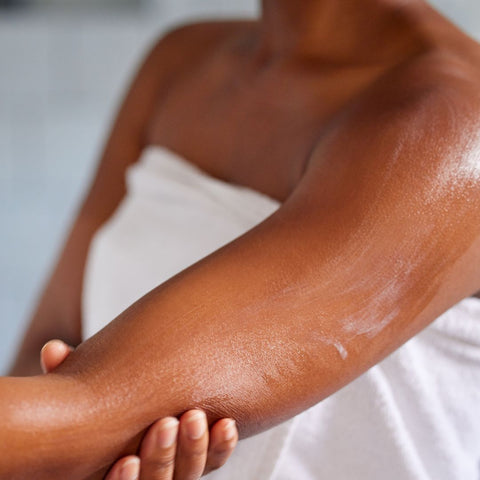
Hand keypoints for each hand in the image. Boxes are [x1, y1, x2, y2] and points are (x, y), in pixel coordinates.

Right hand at [41, 340, 237, 479]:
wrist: (145, 395)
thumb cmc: (106, 395)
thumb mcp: (86, 386)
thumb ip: (69, 373)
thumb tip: (53, 350)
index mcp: (115, 465)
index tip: (127, 459)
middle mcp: (146, 473)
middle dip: (162, 458)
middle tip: (166, 424)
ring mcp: (176, 465)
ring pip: (189, 474)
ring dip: (195, 449)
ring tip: (196, 416)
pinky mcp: (202, 453)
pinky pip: (215, 459)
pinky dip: (221, 446)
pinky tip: (227, 424)